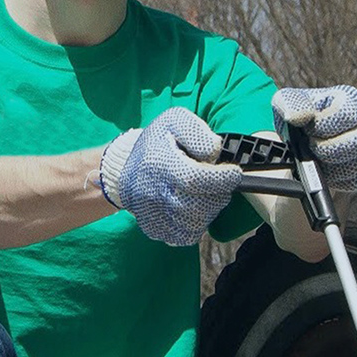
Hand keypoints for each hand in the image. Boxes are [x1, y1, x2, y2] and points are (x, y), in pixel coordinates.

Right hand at [97, 108, 240, 245]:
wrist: (123, 165)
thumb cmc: (157, 141)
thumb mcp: (175, 121)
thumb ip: (197, 132)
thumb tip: (214, 152)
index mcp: (159, 164)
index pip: (196, 179)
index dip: (222, 178)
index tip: (233, 172)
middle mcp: (153, 192)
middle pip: (199, 205)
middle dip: (218, 194)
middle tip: (217, 182)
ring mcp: (152, 214)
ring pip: (195, 224)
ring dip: (208, 210)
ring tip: (204, 194)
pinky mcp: (154, 228)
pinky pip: (185, 236)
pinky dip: (195, 224)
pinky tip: (193, 207)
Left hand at [272, 85, 356, 190]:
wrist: (304, 139)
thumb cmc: (301, 117)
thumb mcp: (288, 103)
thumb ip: (292, 104)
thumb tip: (294, 116)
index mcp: (351, 100)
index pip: (345, 114)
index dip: (322, 125)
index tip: (307, 129)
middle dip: (328, 148)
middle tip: (312, 147)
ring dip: (331, 165)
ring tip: (317, 157)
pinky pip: (356, 180)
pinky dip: (336, 179)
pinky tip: (326, 168)